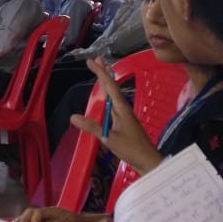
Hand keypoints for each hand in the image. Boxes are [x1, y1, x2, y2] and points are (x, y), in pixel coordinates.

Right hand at [69, 59, 162, 175]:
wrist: (149, 162)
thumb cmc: (132, 149)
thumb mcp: (110, 139)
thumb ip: (92, 127)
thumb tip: (73, 116)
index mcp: (121, 109)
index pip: (110, 87)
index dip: (100, 73)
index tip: (91, 61)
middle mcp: (123, 109)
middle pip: (113, 87)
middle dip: (104, 73)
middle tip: (97, 59)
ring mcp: (124, 116)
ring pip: (113, 95)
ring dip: (106, 83)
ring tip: (100, 72)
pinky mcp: (124, 123)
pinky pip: (113, 104)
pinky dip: (107, 96)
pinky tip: (104, 98)